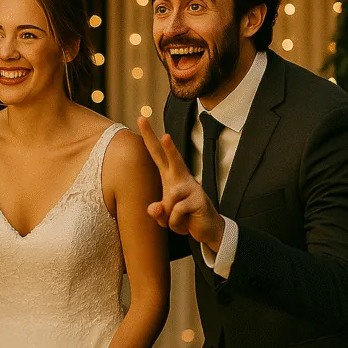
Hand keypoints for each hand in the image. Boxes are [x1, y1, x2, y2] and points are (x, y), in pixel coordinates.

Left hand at [137, 117, 224, 250]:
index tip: (141, 118)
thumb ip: (156, 212)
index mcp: (170, 176)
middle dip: (169, 147)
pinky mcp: (199, 201)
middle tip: (165, 134)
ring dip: (169, 218)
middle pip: (173, 159)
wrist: (206, 229)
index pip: (157, 153)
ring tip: (179, 220)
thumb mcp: (164, 215)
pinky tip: (187, 223)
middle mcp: (181, 178)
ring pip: (169, 201)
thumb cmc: (182, 216)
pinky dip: (176, 224)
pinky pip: (176, 213)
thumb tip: (154, 208)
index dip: (149, 137)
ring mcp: (192, 188)